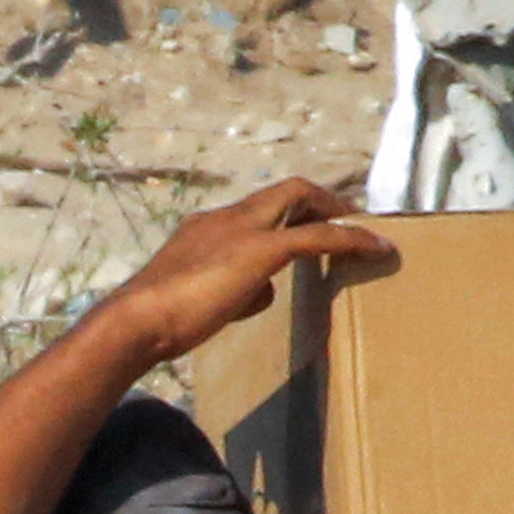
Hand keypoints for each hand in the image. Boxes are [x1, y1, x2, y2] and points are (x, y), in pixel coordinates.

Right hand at [97, 178, 391, 361]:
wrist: (134, 322)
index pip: (254, 208)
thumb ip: (231, 290)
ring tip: (366, 235)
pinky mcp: (260, 250)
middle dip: (320, 201)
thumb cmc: (154, 323)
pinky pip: (318, 237)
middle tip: (347, 219)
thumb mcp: (197, 300)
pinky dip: (351, 239)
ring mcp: (242, 229)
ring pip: (301, 200)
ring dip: (336, 214)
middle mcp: (225, 218)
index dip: (286, 213)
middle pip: (283, 190)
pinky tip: (378, 250)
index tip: (307, 226)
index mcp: (204, 228)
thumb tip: (261, 292)